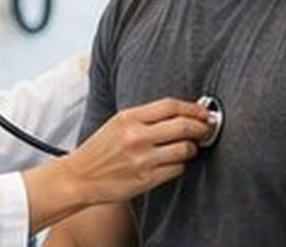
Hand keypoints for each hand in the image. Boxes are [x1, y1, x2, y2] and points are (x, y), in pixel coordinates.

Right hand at [60, 97, 209, 203]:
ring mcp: (142, 159)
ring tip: (188, 147)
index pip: (170, 106)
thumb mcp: (117, 123)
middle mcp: (136, 136)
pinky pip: (177, 169)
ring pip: (185, 149)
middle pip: (183, 126)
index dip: (192, 108)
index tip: (203, 112)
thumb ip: (146, 117)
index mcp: (128, 118)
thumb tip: (182, 112)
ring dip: (193, 148)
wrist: (79, 177)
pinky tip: (174, 162)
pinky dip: (181, 165)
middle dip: (201, 127)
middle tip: (206, 129)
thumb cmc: (100, 149)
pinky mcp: (146, 179)